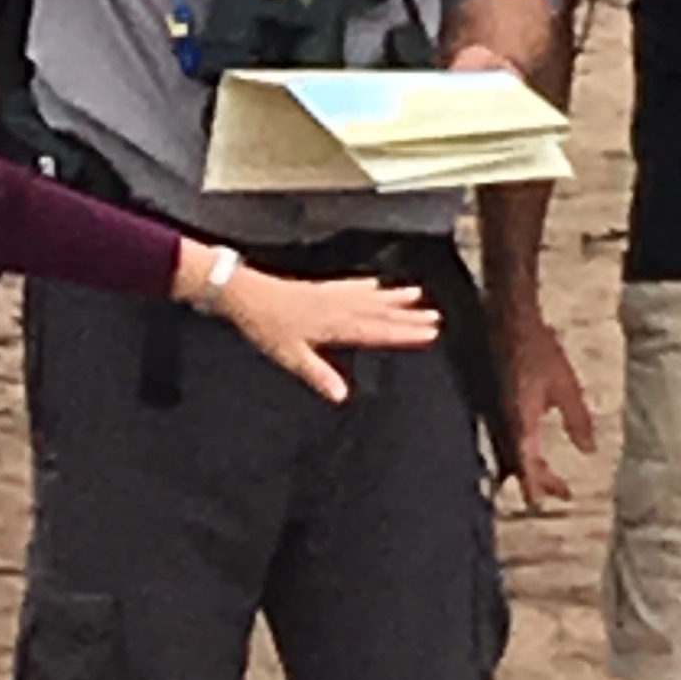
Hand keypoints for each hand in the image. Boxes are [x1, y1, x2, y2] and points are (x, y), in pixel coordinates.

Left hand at [208, 263, 439, 405]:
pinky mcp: (318, 289)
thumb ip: (318, 375)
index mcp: (335, 325)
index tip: (429, 333)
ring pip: (370, 296)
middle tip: (435, 317)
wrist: (245, 294)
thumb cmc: (266, 325)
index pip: (377, 331)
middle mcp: (337, 307)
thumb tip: (341, 395)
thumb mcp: (291, 356)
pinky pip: (351, 286)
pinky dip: (366, 286)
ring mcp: (330, 296)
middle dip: (408, 315)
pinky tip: (374, 284)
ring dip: (394, 297)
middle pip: (380, 312)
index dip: (405, 332)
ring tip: (416, 295)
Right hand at [499, 311, 595, 509]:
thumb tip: (589, 450)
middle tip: (562, 492)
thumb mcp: (567, 386)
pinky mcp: (495, 404)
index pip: (526, 464)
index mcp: (521, 421)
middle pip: (517, 463)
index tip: (544, 502)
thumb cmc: (538, 350)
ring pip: (509, 452)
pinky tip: (532, 449)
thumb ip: (577, 420)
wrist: (508, 321)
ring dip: (529, 467)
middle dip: (538, 480)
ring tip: (551, 479)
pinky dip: (520, 450)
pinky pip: (505, 437)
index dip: (535, 485)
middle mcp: (503, 422)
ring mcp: (496, 413)